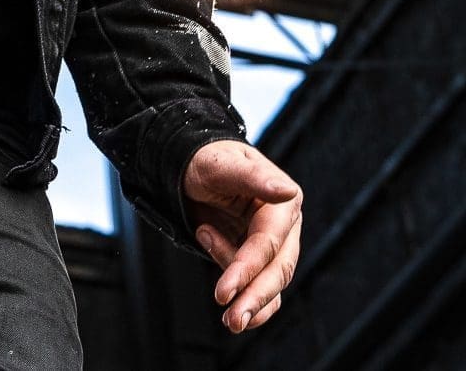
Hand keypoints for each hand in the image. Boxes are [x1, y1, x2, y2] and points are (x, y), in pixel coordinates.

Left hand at [182, 140, 302, 334]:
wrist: (192, 167)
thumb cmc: (207, 160)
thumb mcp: (222, 164)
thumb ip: (254, 177)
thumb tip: (288, 192)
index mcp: (283, 203)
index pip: (268, 243)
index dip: (246, 268)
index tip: (223, 293)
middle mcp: (284, 227)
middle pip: (277, 270)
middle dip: (255, 297)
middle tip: (231, 320)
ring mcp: (273, 246)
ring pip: (272, 285)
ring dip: (254, 307)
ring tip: (228, 319)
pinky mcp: (259, 260)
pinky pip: (261, 288)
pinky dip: (250, 303)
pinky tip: (228, 304)